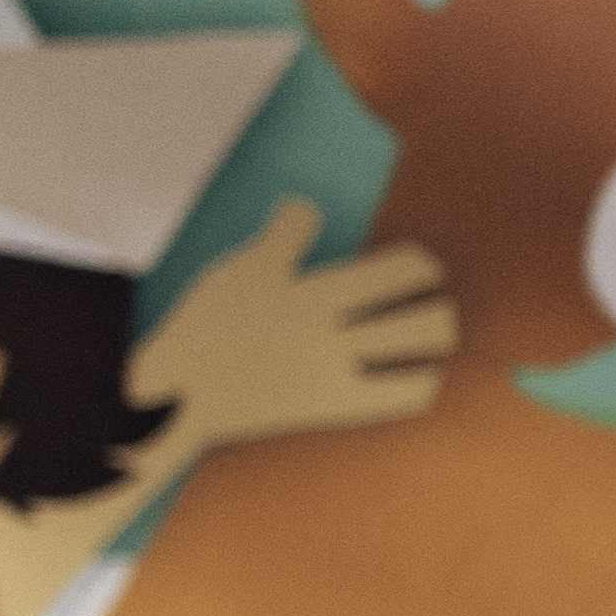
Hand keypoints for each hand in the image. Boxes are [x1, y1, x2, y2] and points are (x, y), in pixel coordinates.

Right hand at [131, 202, 455, 450]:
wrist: (176, 393)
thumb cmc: (206, 324)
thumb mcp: (243, 267)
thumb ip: (285, 233)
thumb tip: (306, 206)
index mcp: (315, 294)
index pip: (402, 272)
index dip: (422, 266)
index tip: (422, 267)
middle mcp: (334, 335)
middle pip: (424, 319)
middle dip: (439, 307)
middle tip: (434, 300)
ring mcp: (336, 374)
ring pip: (416, 351)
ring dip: (437, 338)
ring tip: (435, 330)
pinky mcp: (330, 408)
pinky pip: (397, 398)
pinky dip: (420, 383)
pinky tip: (422, 374)